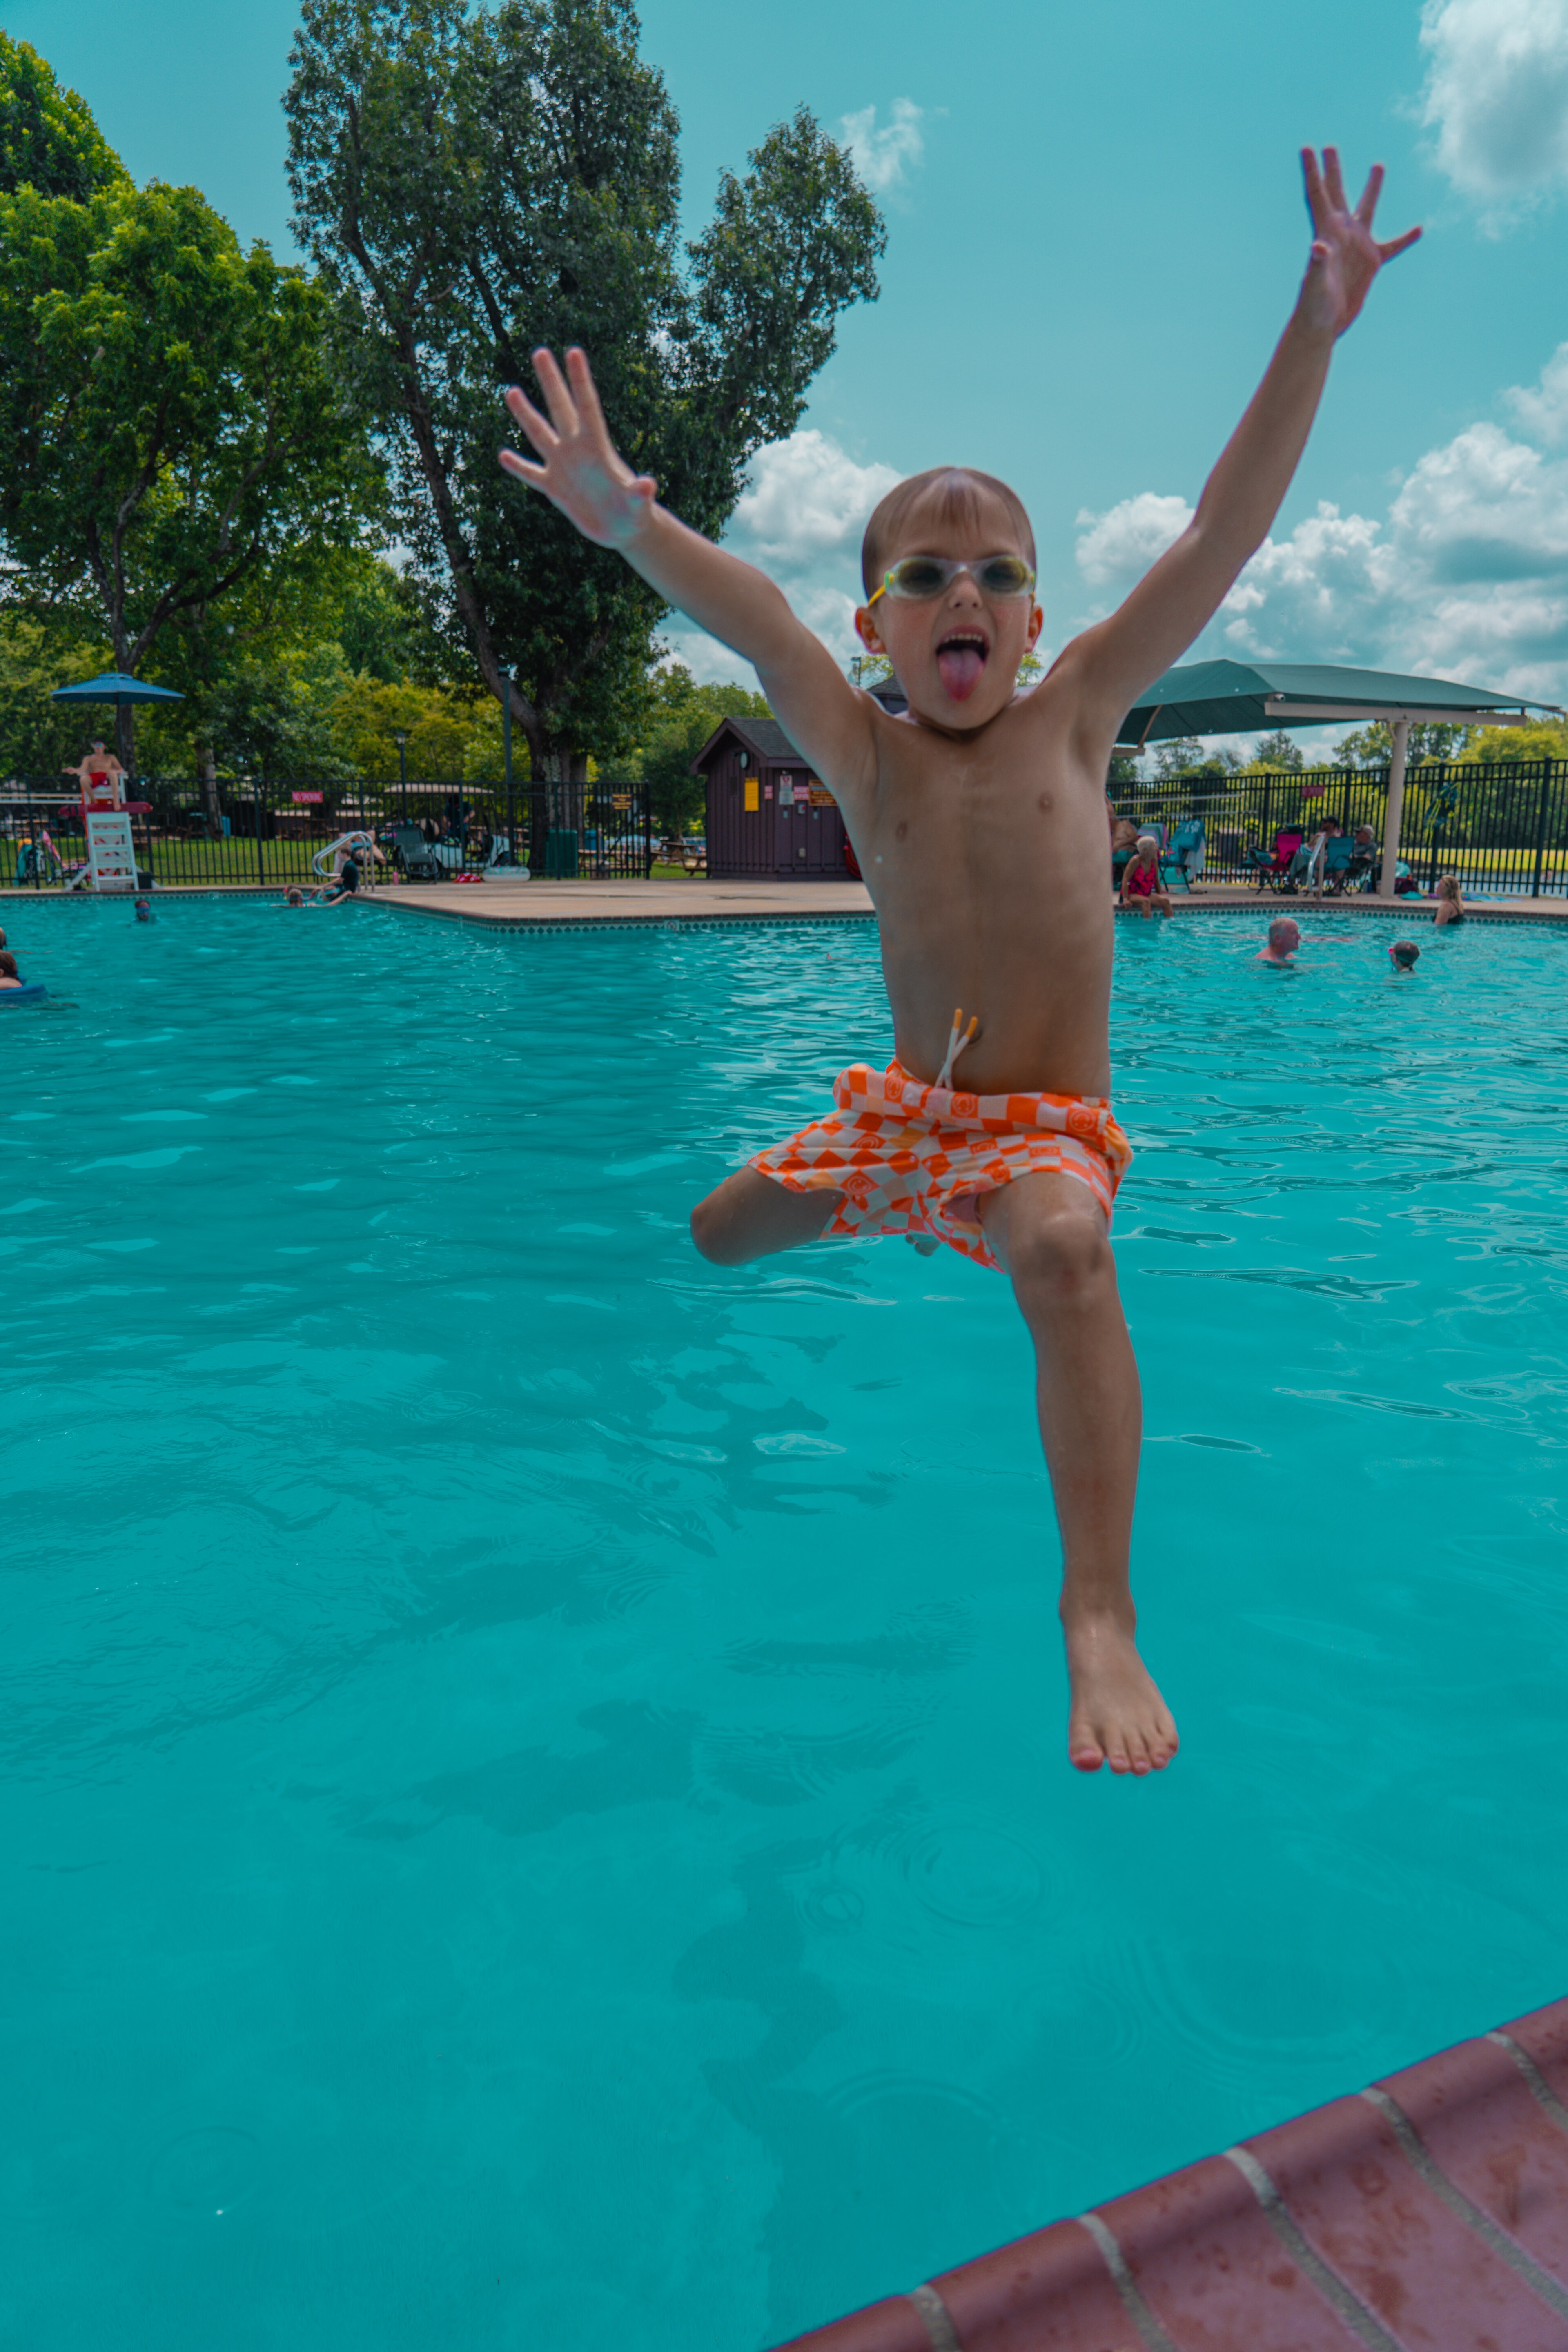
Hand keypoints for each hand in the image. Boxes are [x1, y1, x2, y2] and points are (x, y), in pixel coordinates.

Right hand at [499, 348, 656, 546]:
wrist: (624, 530)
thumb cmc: (635, 514)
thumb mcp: (638, 505)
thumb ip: (640, 493)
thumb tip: (647, 486)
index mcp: (598, 448)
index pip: (587, 407)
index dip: (580, 380)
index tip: (573, 351)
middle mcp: (577, 451)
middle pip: (560, 409)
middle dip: (551, 382)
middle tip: (540, 351)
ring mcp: (563, 467)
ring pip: (539, 435)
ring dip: (525, 414)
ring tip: (511, 391)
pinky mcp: (555, 488)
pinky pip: (532, 474)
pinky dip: (518, 467)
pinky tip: (503, 455)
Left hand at [1299, 148, 1419, 337]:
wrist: (1323, 326)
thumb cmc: (1313, 307)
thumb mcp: (1316, 286)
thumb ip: (1317, 266)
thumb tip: (1318, 247)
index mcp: (1326, 233)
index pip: (1318, 194)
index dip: (1312, 171)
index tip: (1307, 148)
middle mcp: (1341, 233)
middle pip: (1336, 193)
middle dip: (1333, 169)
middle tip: (1330, 146)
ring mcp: (1357, 246)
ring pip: (1367, 210)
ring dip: (1372, 188)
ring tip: (1377, 165)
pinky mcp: (1371, 262)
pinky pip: (1392, 246)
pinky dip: (1406, 238)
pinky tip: (1419, 229)